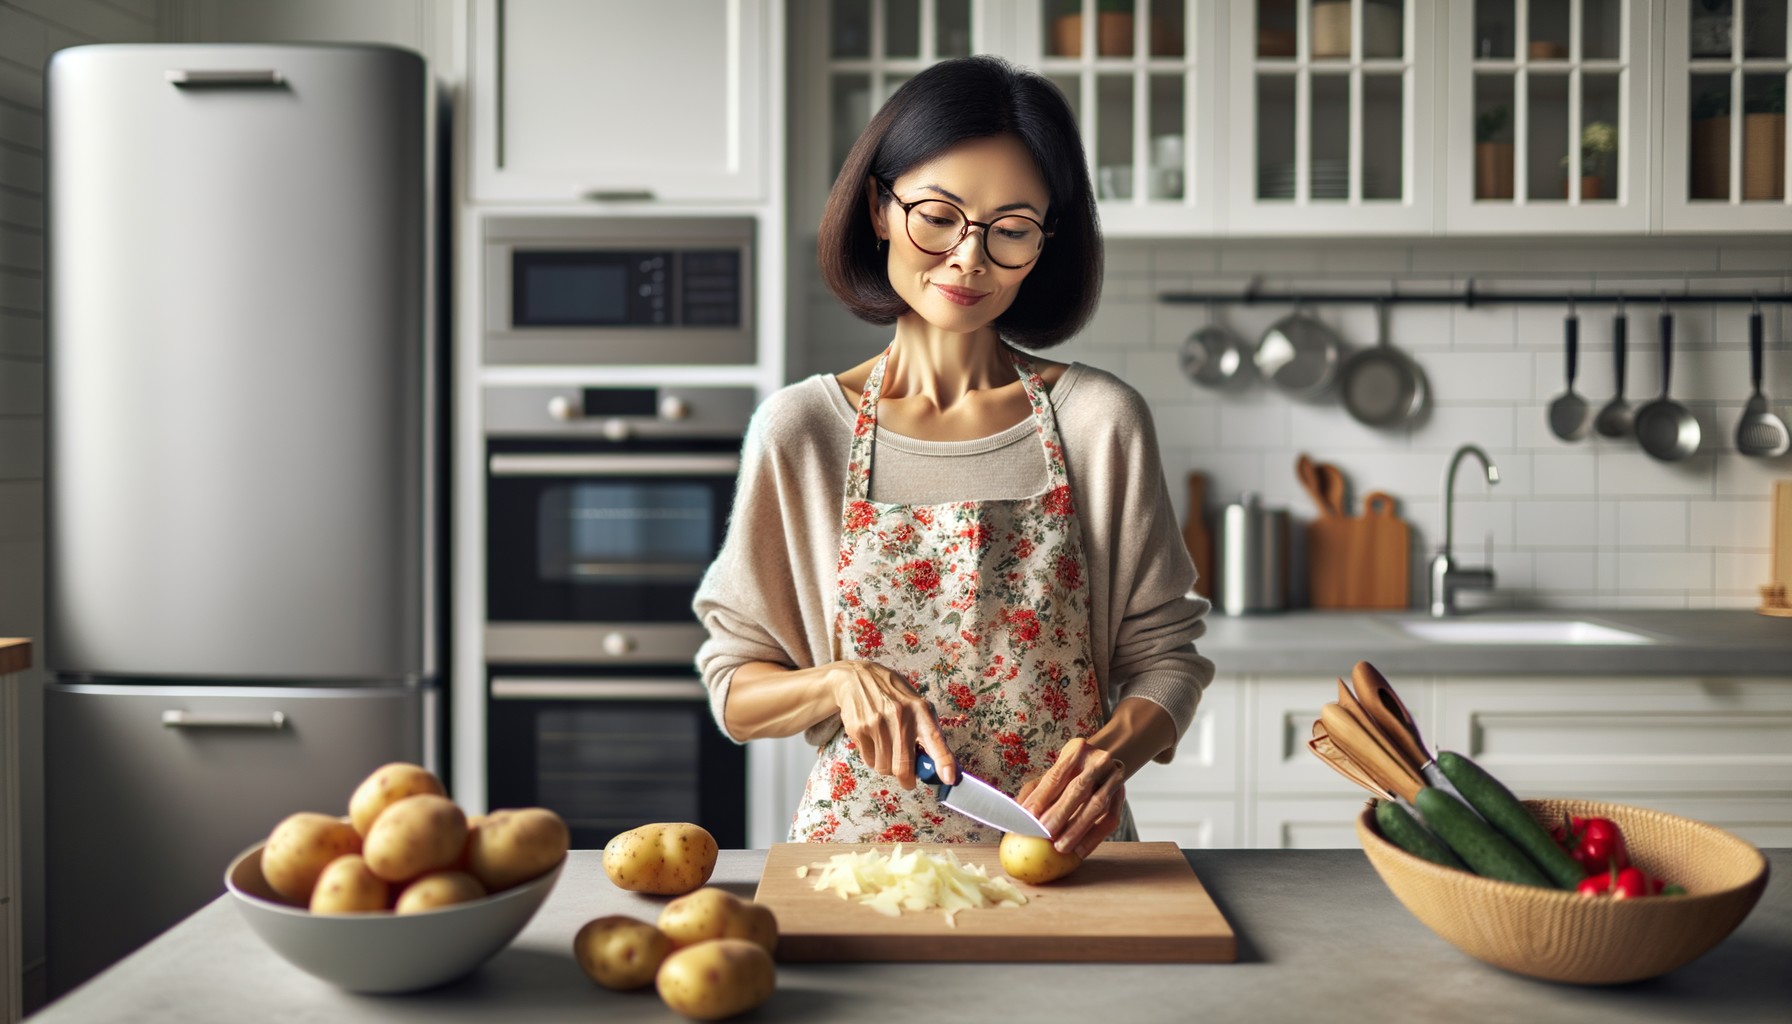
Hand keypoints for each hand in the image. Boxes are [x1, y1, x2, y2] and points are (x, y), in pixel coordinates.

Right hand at [825, 660, 956, 789]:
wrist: (858, 678)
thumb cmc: (893, 696)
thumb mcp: (917, 705)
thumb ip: (927, 733)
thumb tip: (941, 767)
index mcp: (920, 710)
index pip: (935, 739)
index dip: (944, 761)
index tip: (949, 778)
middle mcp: (900, 716)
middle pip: (903, 767)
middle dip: (907, 780)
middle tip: (907, 779)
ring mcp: (877, 723)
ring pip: (884, 768)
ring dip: (887, 767)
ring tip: (888, 749)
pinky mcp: (859, 729)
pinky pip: (869, 761)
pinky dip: (873, 759)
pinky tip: (874, 742)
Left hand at [1017, 737, 1125, 857]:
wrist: (1103, 763)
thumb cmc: (1070, 772)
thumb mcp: (1052, 772)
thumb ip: (1034, 792)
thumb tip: (1015, 815)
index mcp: (1076, 751)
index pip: (1056, 776)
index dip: (1042, 797)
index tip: (1028, 817)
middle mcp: (1098, 761)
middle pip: (1078, 789)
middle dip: (1060, 814)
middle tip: (1045, 834)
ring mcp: (1114, 777)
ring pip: (1097, 805)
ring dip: (1078, 829)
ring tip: (1060, 847)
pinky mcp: (1122, 796)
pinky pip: (1110, 820)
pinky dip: (1094, 837)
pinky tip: (1079, 851)